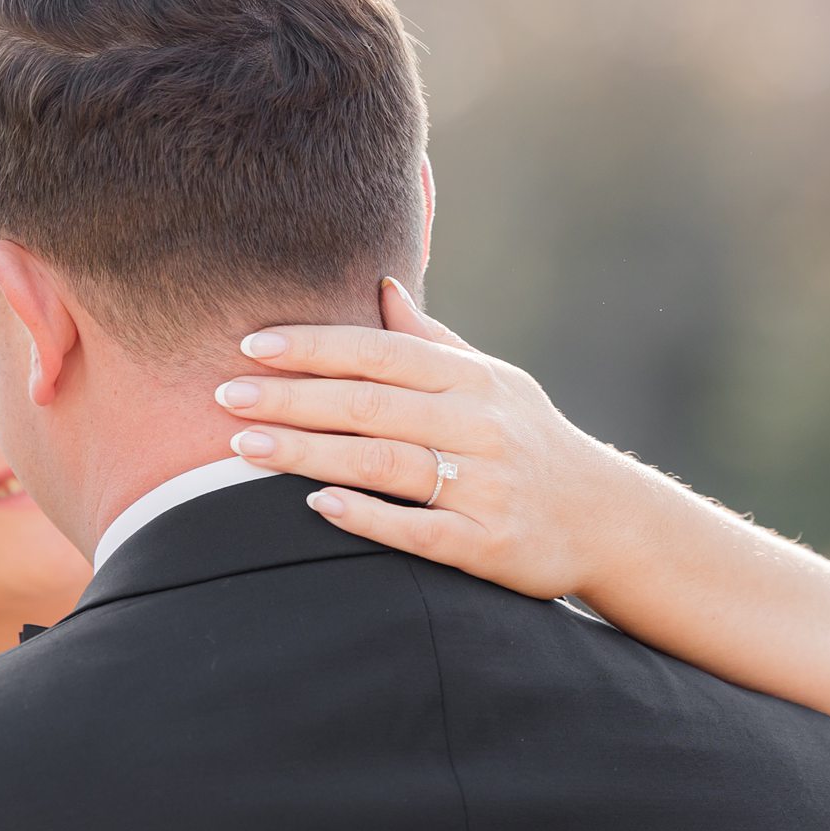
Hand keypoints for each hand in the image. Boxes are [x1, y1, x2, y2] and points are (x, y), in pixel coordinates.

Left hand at [214, 279, 627, 599]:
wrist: (607, 520)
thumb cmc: (532, 443)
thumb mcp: (494, 383)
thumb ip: (432, 343)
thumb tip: (381, 286)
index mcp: (473, 381)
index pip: (380, 353)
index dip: (314, 346)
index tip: (251, 345)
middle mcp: (479, 426)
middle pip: (369, 405)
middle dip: (292, 398)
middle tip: (223, 395)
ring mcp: (485, 487)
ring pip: (383, 463)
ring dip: (308, 453)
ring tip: (244, 447)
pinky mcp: (489, 544)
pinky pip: (418, 529)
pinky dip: (368, 516)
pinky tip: (317, 506)